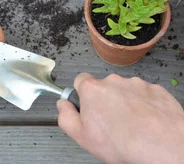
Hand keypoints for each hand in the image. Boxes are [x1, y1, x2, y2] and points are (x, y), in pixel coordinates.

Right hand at [58, 73, 183, 163]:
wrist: (161, 145)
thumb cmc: (122, 142)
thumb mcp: (80, 136)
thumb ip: (65, 116)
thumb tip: (63, 105)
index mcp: (92, 89)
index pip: (80, 80)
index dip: (82, 94)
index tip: (86, 108)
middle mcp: (114, 81)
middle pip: (104, 87)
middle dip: (105, 100)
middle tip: (109, 122)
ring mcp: (138, 84)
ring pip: (126, 91)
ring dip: (126, 103)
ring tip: (131, 125)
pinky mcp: (157, 90)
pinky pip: (145, 95)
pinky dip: (144, 106)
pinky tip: (145, 122)